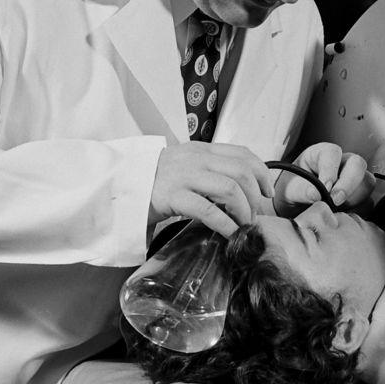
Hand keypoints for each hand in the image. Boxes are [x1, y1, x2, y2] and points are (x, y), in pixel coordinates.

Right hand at [150, 143, 273, 237]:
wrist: (117, 184)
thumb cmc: (152, 180)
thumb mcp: (184, 166)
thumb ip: (208, 171)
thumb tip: (239, 191)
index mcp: (200, 149)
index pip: (242, 153)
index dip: (262, 173)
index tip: (267, 192)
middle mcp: (195, 158)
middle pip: (242, 172)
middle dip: (255, 197)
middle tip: (255, 216)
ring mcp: (184, 176)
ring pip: (230, 189)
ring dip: (243, 211)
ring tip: (243, 226)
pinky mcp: (172, 196)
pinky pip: (209, 211)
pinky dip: (226, 224)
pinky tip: (230, 234)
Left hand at [273, 142, 373, 213]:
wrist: (297, 211)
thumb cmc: (292, 194)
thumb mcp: (289, 190)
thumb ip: (300, 190)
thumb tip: (316, 194)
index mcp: (322, 154)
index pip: (333, 153)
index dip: (330, 170)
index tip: (324, 188)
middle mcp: (342, 163)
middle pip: (357, 164)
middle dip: (348, 184)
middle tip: (335, 201)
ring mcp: (354, 180)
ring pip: (366, 183)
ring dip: (353, 199)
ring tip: (334, 211)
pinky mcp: (361, 197)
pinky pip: (368, 202)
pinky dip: (357, 212)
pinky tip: (340, 217)